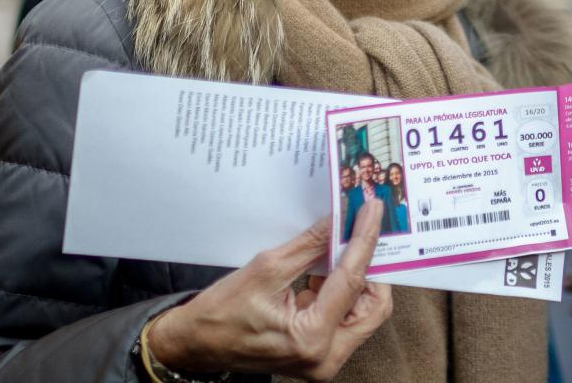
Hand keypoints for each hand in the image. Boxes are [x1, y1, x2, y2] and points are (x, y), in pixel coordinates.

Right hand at [148, 201, 393, 379]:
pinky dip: (342, 291)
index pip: (352, 281)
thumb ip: (310, 245)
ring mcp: (324, 360)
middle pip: (374, 305)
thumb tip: (339, 220)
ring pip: (364, 312)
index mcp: (311, 339)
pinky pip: (347, 318)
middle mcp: (325, 357)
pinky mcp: (320, 354)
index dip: (364, 240)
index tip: (373, 211)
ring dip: (356, 278)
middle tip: (362, 229)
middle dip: (370, 265)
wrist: (197, 343)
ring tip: (340, 246)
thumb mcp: (266, 268)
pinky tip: (325, 269)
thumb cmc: (221, 313)